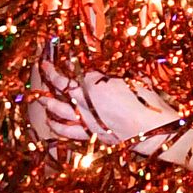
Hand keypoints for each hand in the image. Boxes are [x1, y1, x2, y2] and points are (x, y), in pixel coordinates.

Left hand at [30, 52, 180, 148]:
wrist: (151, 129)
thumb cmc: (146, 102)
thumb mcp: (135, 79)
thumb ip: (121, 75)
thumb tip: (118, 71)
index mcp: (95, 83)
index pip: (77, 70)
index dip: (71, 63)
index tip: (68, 57)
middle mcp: (84, 100)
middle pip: (61, 86)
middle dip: (50, 75)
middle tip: (43, 67)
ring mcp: (84, 118)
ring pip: (57, 109)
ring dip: (47, 101)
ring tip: (41, 96)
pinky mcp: (89, 134)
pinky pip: (66, 131)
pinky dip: (57, 126)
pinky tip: (51, 123)